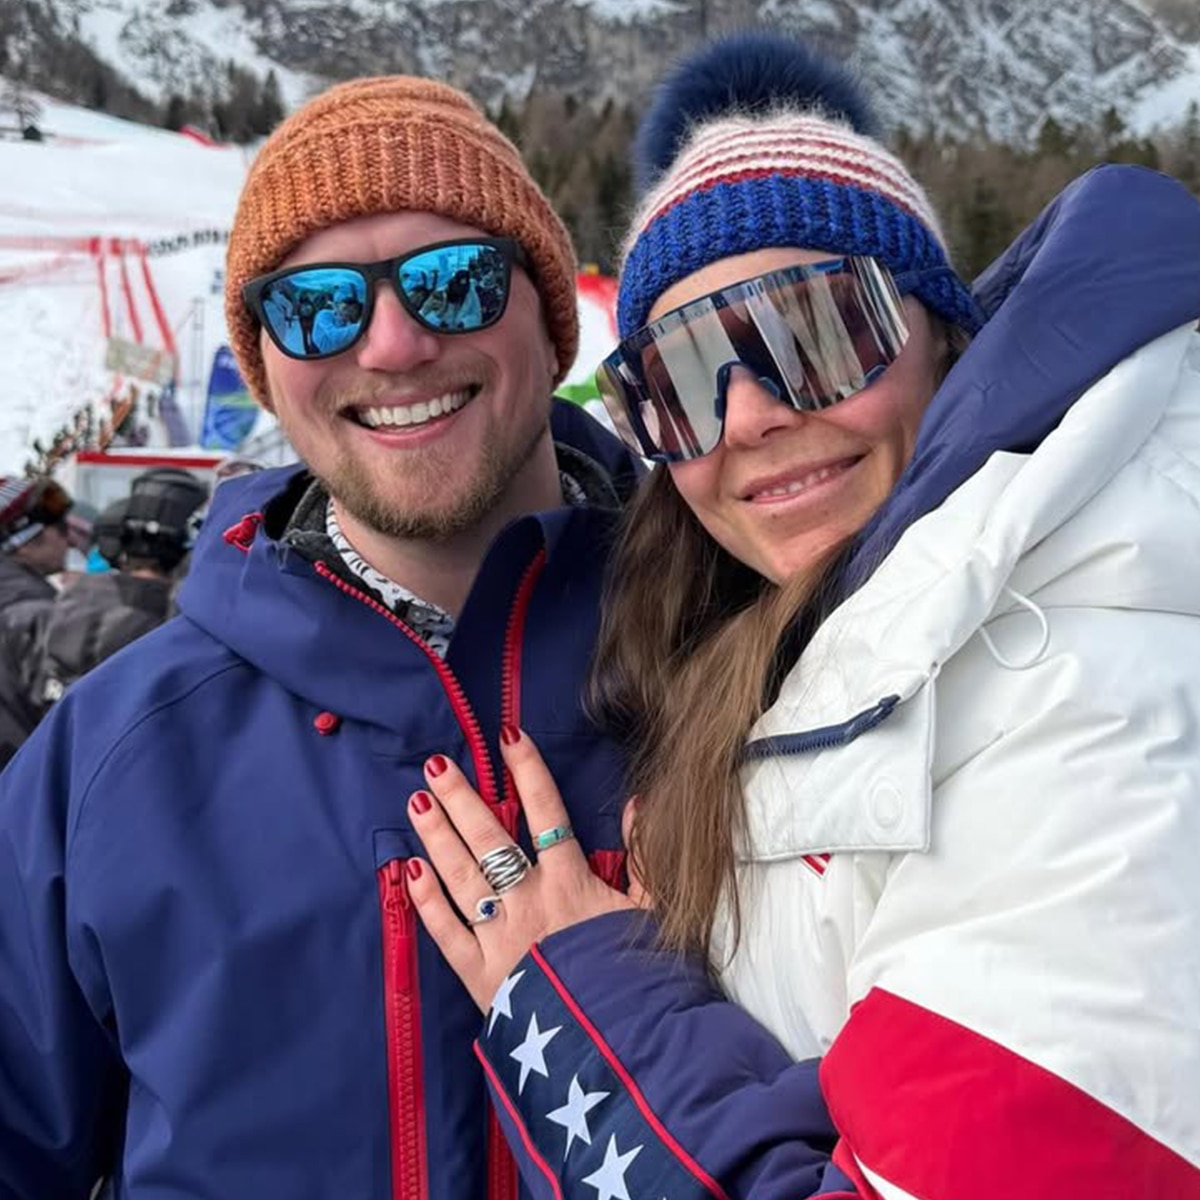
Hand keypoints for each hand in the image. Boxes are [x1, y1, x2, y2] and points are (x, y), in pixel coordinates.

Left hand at [406, 728, 636, 1010]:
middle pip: (490, 838)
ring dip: (437, 838)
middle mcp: (529, 900)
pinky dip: (427, 902)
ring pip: (462, 876)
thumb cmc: (640, 977)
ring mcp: (500, 936)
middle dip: (461, 798)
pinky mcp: (481, 975)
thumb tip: (637, 804)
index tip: (507, 736)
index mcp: (571, 882)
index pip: (546, 811)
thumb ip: (645, 857)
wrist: (622, 1047)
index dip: (526, 770)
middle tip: (434, 765)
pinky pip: (447, 932)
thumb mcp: (656, 912)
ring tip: (416, 803)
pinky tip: (410, 872)